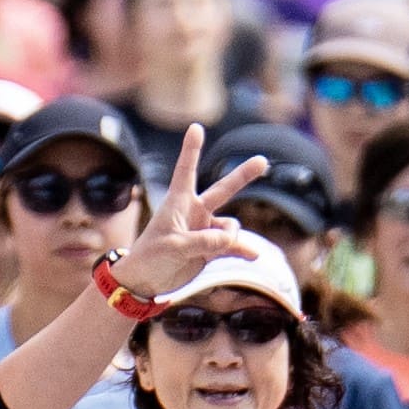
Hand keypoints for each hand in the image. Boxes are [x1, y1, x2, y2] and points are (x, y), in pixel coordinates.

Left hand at [102, 128, 275, 303]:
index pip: (186, 170)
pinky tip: (252, 256)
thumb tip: (232, 237)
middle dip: (244, 175)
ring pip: (231, 227)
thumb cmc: (150, 256)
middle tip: (263, 161)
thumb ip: (204, 240)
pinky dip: (242, 250)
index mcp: (178, 202)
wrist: (146, 281)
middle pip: (224, 189)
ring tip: (212, 251)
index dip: (191, 149)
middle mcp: (195, 212)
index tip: (195, 127)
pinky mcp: (212, 249)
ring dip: (230, 239)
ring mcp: (205, 230)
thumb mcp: (174, 247)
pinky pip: (234, 246)